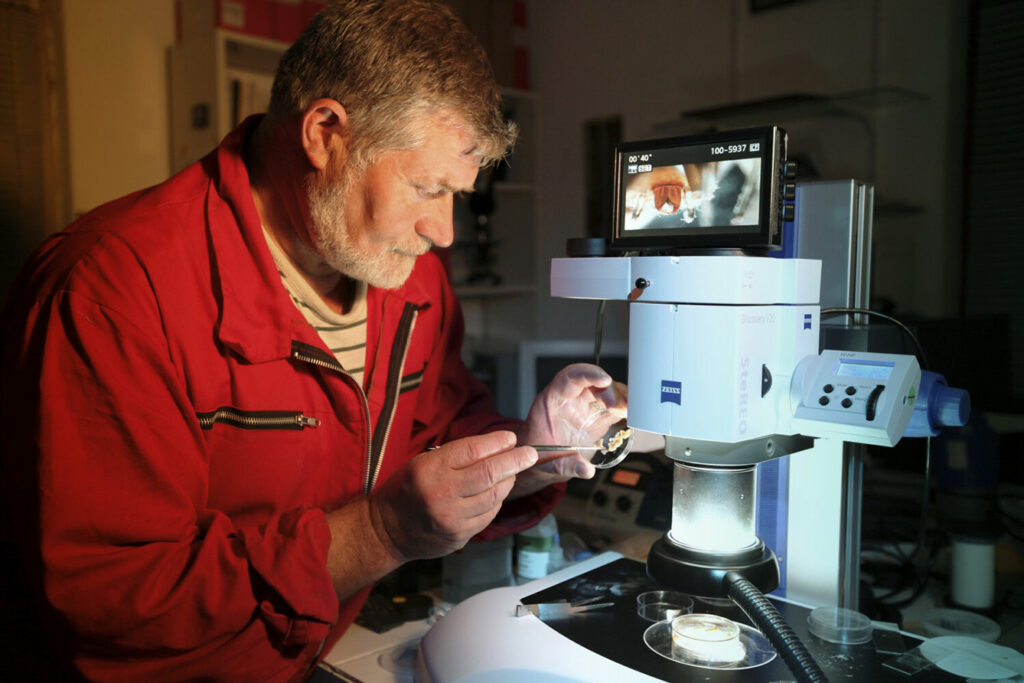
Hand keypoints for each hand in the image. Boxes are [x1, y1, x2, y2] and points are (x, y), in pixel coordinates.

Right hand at [369, 430, 536, 561]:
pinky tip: (496, 493)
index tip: (511, 438)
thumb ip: (456, 456)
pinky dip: (497, 501)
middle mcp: (442, 494)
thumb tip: (495, 447)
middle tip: (530, 454)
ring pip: (494, 496)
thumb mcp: (422, 462)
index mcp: (430, 470)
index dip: (496, 442)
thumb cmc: (406, 490)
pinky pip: (488, 515)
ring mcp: (452, 518)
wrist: (387, 530)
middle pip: (489, 474)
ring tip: (512, 471)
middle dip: (515, 461)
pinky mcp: (460, 536)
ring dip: (508, 481)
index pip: (472, 451)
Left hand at [511, 363, 626, 496]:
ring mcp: (587, 406)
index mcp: (554, 399)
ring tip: (630, 412)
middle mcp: (572, 398)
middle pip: (595, 383)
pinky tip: (634, 416)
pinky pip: (615, 406)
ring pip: (608, 391)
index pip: (571, 377)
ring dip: (622, 398)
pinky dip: (627, 409)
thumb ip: (567, 465)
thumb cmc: (538, 454)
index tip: (604, 380)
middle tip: (621, 406)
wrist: (539, 458)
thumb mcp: (548, 462)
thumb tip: (586, 470)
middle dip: (611, 391)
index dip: (588, 374)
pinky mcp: (599, 416)